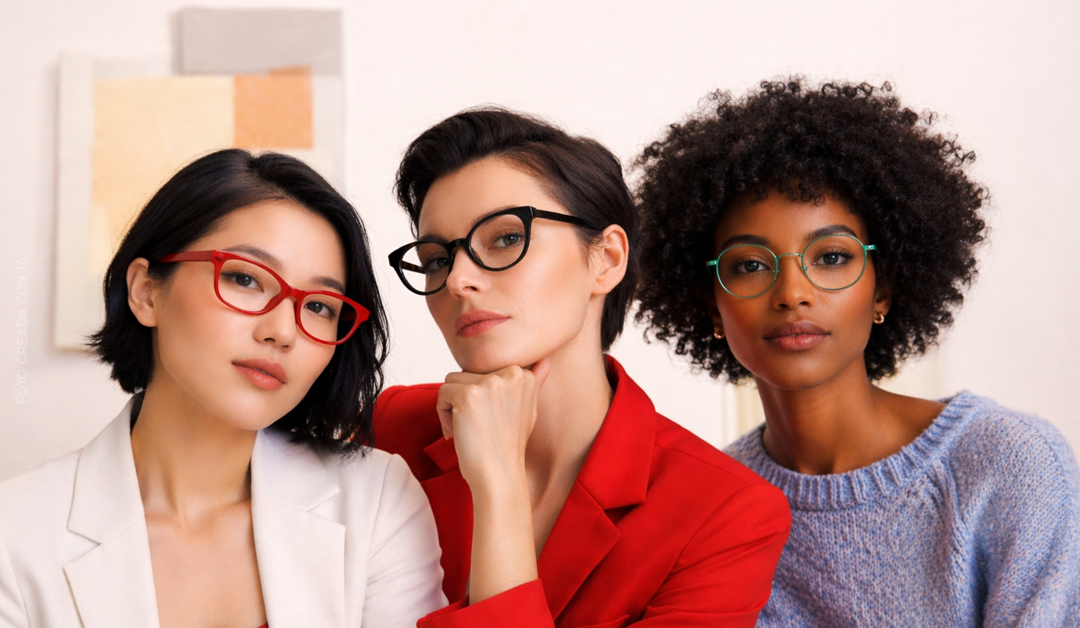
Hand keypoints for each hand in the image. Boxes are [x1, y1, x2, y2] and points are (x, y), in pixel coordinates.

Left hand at [436, 360, 551, 494]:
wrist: (499, 475)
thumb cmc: (509, 446)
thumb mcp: (528, 410)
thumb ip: (534, 383)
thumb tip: (546, 361)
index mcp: (523, 375)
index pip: (483, 371)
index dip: (480, 396)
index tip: (489, 419)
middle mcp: (509, 374)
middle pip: (466, 374)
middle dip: (463, 401)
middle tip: (476, 427)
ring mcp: (489, 383)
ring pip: (452, 382)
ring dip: (451, 407)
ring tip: (467, 429)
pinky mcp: (468, 394)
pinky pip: (442, 394)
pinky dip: (442, 415)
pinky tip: (457, 433)